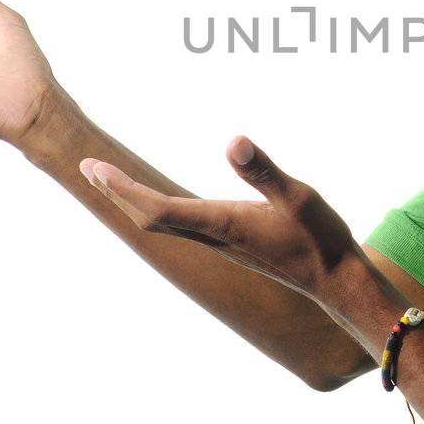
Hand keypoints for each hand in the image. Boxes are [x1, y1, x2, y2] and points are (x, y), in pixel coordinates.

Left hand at [79, 136, 361, 296]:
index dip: (123, 188)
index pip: (156, 209)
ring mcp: (221, 242)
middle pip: (149, 218)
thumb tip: (233, 141)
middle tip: (88, 167)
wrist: (336, 282)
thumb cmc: (320, 239)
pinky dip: (157, 209)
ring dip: (133, 201)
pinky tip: (161, 201)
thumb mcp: (298, 197)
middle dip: (116, 192)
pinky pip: (180, 226)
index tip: (94, 167)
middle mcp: (213, 237)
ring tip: (110, 179)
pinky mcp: (231, 243)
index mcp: (221, 224)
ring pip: (162, 224)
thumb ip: (265, 171)